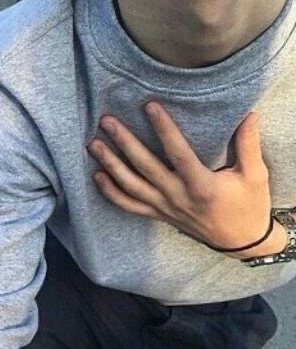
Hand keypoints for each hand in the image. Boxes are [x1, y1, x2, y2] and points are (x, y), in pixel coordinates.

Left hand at [87, 103, 286, 258]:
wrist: (241, 242)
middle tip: (106, 120)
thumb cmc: (249, 206)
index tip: (149, 106)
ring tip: (93, 144)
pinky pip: (129, 206)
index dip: (163, 129)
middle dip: (124, 142)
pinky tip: (97, 176)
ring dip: (110, 164)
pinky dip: (111, 193)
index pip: (178, 153)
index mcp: (201, 186)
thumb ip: (248, 143)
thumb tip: (249, 113)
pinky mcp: (158, 215)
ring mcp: (164, 208)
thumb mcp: (255, 174)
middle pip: (144, 167)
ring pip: (130, 186)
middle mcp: (177, 197)